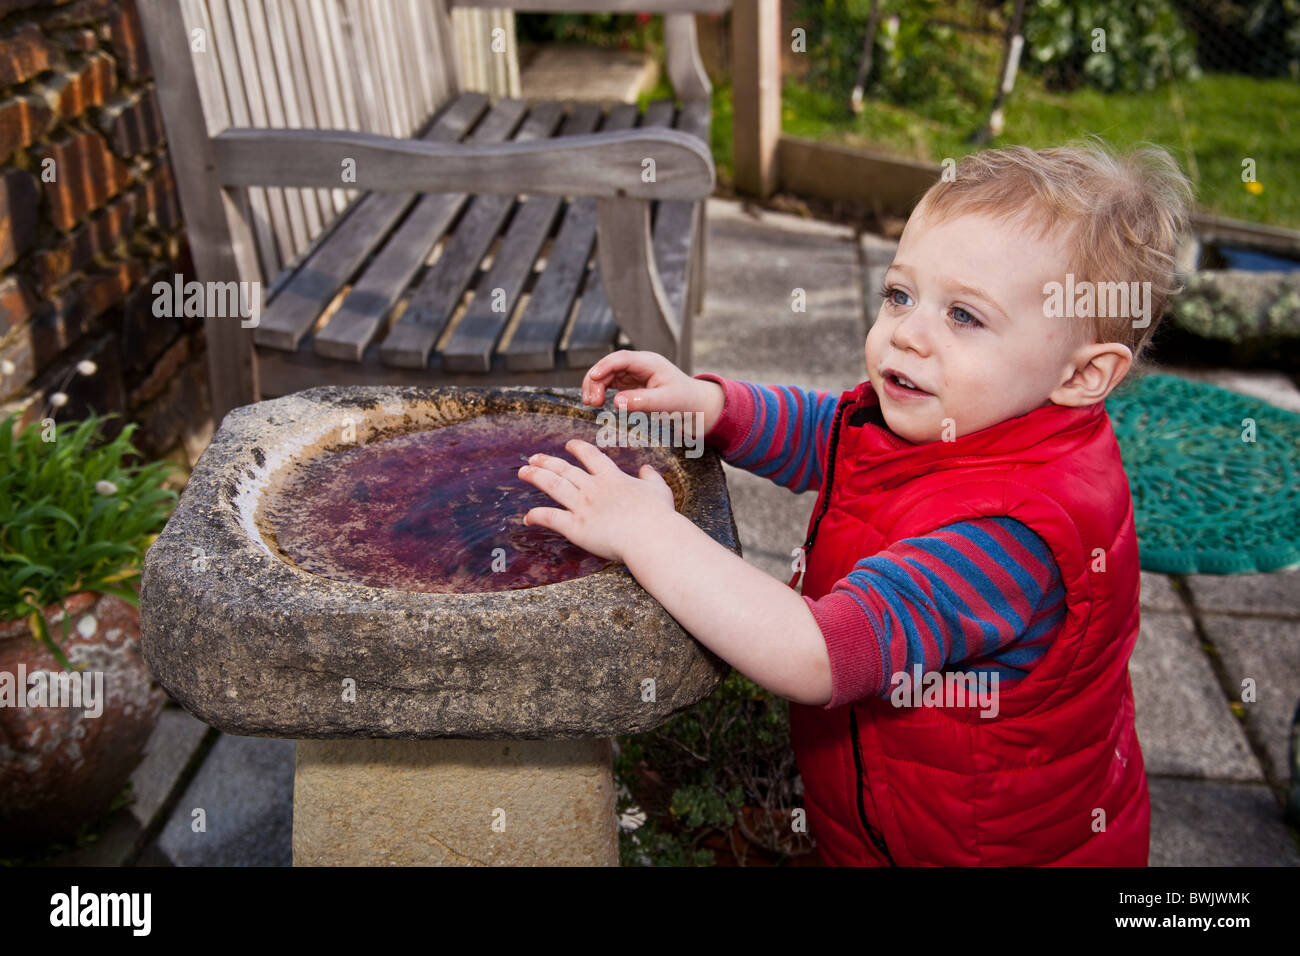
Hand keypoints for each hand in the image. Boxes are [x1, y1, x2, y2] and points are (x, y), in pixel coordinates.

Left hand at [517, 438, 675, 562]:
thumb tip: (646, 469)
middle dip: (547, 461)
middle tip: (533, 458)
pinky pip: (550, 518)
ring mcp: (582, 506)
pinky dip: (536, 516)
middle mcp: (593, 488)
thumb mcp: (659, 489)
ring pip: (553, 486)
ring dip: (536, 477)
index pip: (591, 456)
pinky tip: (527, 517)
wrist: (651, 536)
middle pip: (564, 469)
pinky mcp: (576, 527)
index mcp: (612, 478)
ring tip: (523, 471)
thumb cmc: (658, 515)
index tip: (569, 445)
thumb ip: (651, 477)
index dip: (578, 448)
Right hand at [582, 349, 723, 433]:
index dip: (605, 366)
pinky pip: (610, 383)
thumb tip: (616, 402)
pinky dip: (601, 391)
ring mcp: (633, 372)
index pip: (622, 358)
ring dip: (595, 386)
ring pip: (606, 374)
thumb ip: (642, 401)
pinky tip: (596, 402)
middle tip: (592, 402)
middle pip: (609, 365)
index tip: (594, 378)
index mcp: (649, 362)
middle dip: (596, 380)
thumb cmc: (684, 400)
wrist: (694, 404)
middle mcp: (639, 364)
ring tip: (592, 404)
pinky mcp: (630, 382)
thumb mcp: (665, 402)